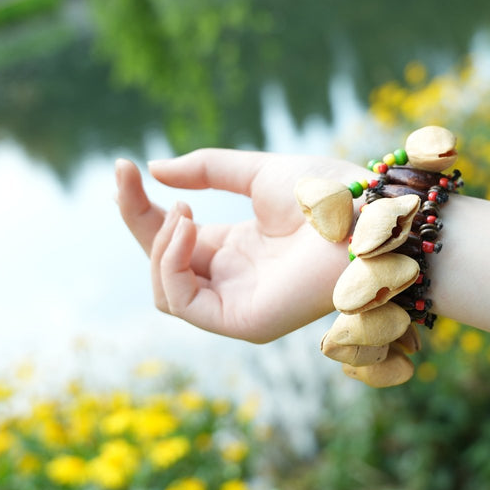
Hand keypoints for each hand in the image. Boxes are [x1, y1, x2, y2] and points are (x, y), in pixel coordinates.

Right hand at [115, 149, 365, 342]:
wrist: (366, 216)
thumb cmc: (328, 195)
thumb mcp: (257, 173)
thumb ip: (206, 170)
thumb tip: (153, 169)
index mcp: (234, 249)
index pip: (170, 236)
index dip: (140, 206)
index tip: (123, 167)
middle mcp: (232, 280)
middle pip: (159, 263)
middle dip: (138, 219)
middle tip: (127, 178)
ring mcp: (236, 305)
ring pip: (164, 288)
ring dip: (158, 243)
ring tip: (181, 209)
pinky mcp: (242, 322)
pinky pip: (182, 302)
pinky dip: (171, 264)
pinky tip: (185, 227)